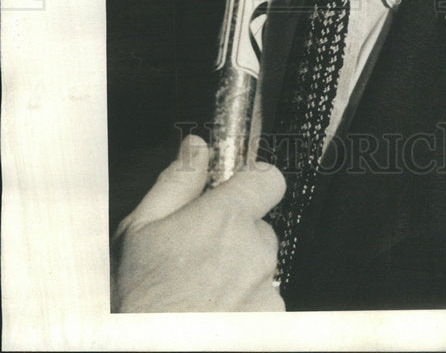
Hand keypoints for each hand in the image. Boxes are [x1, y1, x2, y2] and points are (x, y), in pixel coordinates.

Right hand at [111, 135, 285, 311]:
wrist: (146, 352)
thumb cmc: (138, 301)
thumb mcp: (140, 231)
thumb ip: (176, 183)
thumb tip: (197, 147)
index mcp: (226, 219)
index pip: (269, 179)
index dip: (253, 185)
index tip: (237, 195)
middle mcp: (255, 250)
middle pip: (260, 229)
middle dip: (237, 238)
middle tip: (199, 259)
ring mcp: (266, 288)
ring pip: (262, 268)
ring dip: (240, 275)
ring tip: (200, 294)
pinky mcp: (273, 322)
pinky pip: (266, 302)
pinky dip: (246, 307)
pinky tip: (213, 315)